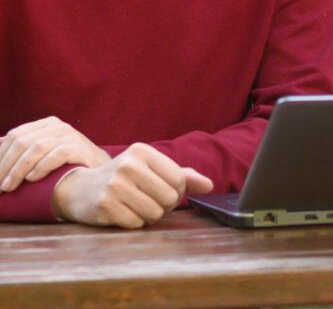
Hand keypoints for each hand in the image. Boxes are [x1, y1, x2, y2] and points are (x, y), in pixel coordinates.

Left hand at [0, 117, 110, 192]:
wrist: (98, 172)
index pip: (15, 135)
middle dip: (5, 166)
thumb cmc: (65, 166)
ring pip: (36, 147)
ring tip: (10, 187)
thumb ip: (24, 149)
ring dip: (18, 170)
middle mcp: (58, 126)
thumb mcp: (44, 153)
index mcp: (46, 124)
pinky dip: (41, 167)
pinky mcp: (80, 148)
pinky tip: (32, 179)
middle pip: (23, 141)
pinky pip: (56, 154)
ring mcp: (70, 135)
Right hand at [51, 143, 212, 227]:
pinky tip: (124, 212)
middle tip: (152, 202)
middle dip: (165, 206)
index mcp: (142, 151)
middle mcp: (128, 165)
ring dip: (150, 216)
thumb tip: (209, 185)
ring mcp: (114, 186)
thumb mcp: (151, 169)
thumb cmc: (125, 177)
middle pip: (169, 198)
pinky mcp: (104, 206)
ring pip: (154, 213)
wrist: (81, 188)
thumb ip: (182, 174)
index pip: (178, 179)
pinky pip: (136, 224)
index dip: (178, 192)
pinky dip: (134, 223)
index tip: (166, 192)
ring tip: (138, 206)